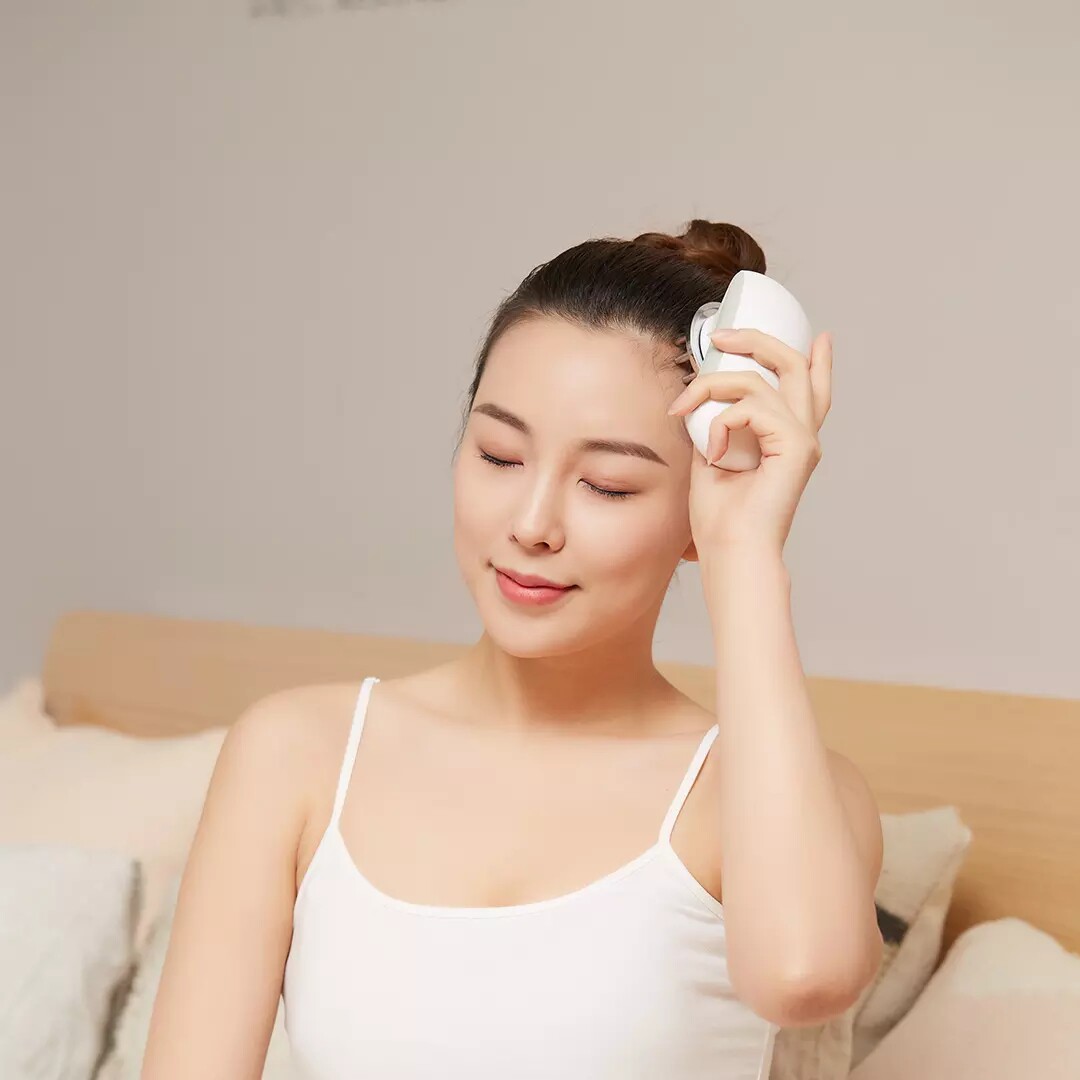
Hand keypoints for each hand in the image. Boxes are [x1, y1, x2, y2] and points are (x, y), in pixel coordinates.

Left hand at [666, 328, 832, 554]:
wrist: (731, 552)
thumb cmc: (721, 518)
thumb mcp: (712, 454)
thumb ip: (715, 422)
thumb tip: (701, 390)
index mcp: (787, 439)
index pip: (811, 389)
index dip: (817, 360)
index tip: (821, 337)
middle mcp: (803, 435)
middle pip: (794, 365)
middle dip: (757, 340)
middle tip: (721, 335)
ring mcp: (803, 439)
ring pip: (762, 380)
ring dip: (713, 385)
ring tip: (685, 407)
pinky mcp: (797, 447)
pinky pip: (752, 408)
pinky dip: (722, 422)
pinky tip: (713, 451)